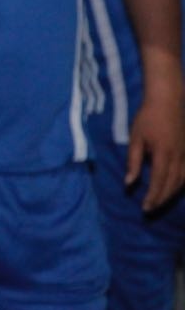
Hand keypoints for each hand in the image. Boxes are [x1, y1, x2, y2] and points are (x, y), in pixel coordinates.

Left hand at [125, 91, 184, 210]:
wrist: (168, 100)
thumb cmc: (147, 117)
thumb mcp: (135, 138)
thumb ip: (133, 161)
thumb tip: (129, 183)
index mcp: (163, 154)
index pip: (158, 182)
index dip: (152, 197)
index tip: (145, 208)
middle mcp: (179, 157)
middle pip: (171, 184)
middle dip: (161, 199)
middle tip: (150, 209)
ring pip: (182, 181)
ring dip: (171, 194)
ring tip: (160, 201)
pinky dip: (181, 184)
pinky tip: (175, 188)